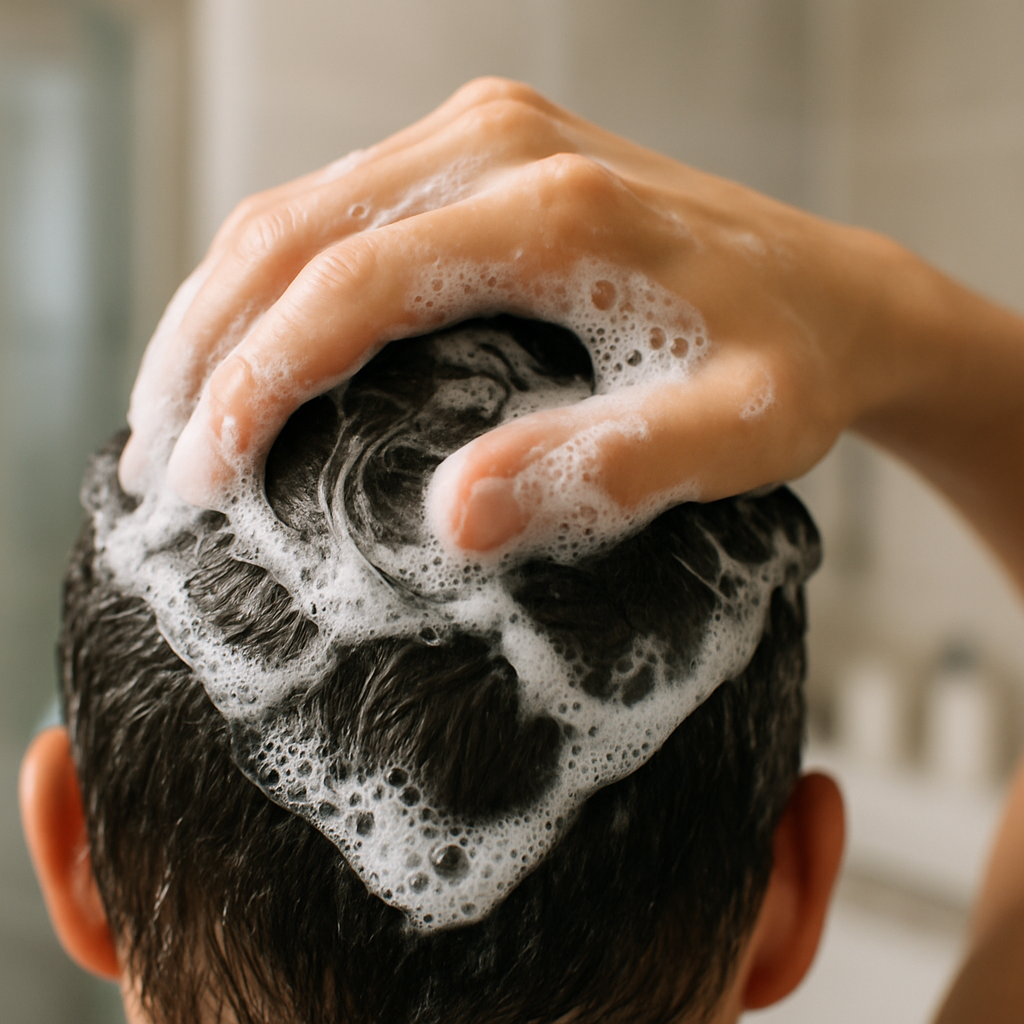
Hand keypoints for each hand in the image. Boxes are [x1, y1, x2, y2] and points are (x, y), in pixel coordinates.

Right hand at [120, 77, 907, 550]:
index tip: (201, 483)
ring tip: (171, 417)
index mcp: (554, 210)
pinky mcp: (485, 154)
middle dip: (203, 353)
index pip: (349, 288)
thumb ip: (605, 469)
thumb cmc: (789, 369)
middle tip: (155, 465)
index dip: (256, 387)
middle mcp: (503, 144)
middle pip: (291, 235)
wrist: (838, 299)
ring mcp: (488, 137)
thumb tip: (451, 518)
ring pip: (295, 212)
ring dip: (218, 315)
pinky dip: (271, 286)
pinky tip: (247, 354)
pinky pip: (338, 209)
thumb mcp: (731, 435)